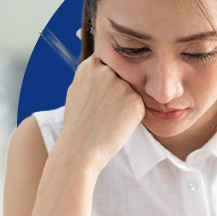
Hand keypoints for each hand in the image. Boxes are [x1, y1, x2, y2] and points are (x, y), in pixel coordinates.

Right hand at [57, 55, 145, 172]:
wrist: (79, 149)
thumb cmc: (77, 124)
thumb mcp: (78, 91)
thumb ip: (93, 77)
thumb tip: (103, 68)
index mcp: (90, 65)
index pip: (109, 66)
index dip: (105, 84)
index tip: (98, 99)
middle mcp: (106, 70)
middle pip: (122, 79)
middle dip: (117, 93)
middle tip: (103, 112)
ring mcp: (121, 85)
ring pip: (131, 93)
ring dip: (125, 105)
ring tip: (108, 120)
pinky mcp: (135, 100)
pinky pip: (139, 107)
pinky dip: (132, 117)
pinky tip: (117, 125)